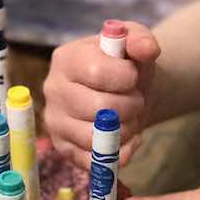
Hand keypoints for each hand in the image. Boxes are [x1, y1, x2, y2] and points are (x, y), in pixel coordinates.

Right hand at [43, 23, 159, 169]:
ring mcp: (55, 122)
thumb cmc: (125, 64)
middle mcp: (53, 90)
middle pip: (99, 109)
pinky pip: (94, 161)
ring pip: (96, 138)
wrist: (125, 91)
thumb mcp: (133, 42)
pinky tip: (127, 139)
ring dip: (126, 130)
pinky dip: (119, 154)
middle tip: (135, 100)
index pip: (97, 73)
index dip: (126, 77)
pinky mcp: (64, 149)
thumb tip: (147, 49)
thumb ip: (140, 38)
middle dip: (130, 106)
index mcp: (66, 58)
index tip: (132, 76)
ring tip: (129, 118)